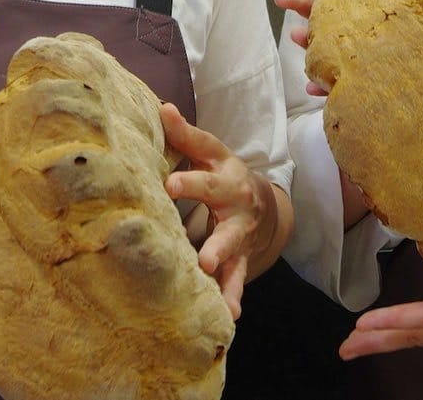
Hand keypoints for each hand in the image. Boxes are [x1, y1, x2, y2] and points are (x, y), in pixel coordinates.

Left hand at [160, 103, 280, 319]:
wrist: (261, 203)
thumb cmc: (220, 174)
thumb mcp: (208, 153)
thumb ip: (184, 135)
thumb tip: (161, 108)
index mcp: (222, 170)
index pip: (205, 167)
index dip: (189, 174)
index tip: (168, 184)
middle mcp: (235, 199)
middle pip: (222, 203)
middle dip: (207, 215)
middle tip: (197, 241)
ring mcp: (240, 230)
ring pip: (232, 245)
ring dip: (222, 259)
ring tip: (208, 270)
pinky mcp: (241, 256)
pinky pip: (237, 278)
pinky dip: (232, 295)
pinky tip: (227, 314)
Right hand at [273, 0, 395, 83]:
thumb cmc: (405, 6)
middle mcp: (340, 21)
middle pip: (314, 9)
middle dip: (297, 1)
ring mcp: (342, 48)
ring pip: (318, 44)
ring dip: (306, 40)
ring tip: (298, 36)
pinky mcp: (350, 77)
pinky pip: (332, 82)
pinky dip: (321, 83)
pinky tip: (315, 85)